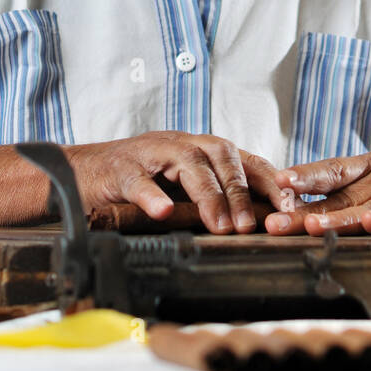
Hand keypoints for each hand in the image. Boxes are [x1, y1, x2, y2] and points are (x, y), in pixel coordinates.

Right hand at [68, 132, 294, 233]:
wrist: (82, 171)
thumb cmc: (139, 180)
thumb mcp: (182, 185)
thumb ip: (215, 194)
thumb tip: (259, 221)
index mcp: (200, 149)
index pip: (245, 159)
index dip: (269, 181)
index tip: (289, 207)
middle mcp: (180, 144)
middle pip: (220, 156)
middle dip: (240, 190)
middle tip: (250, 225)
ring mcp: (150, 153)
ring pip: (187, 164)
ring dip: (208, 195)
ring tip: (219, 225)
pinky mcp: (120, 169)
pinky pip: (139, 180)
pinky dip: (153, 195)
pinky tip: (163, 211)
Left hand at [265, 151, 370, 249]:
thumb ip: (351, 197)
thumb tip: (300, 211)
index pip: (332, 169)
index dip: (304, 176)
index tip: (276, 182)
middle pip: (339, 197)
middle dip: (303, 211)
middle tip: (272, 224)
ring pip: (367, 209)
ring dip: (337, 220)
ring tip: (308, 228)